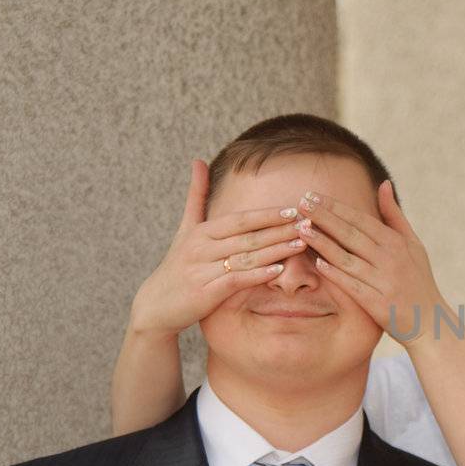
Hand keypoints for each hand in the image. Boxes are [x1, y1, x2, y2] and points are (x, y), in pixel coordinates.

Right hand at [127, 160, 308, 337]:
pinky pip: (235, 281)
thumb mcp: (185, 229)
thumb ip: (196, 196)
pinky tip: (278, 270)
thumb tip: (198, 160)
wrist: (156, 305)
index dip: (268, 214)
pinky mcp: (205, 293)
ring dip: (276, 250)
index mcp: (201, 232)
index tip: (294, 209)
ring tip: (301, 244)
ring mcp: (203, 270)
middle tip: (308, 224)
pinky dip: (257, 274)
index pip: (240, 219)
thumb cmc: (177, 264)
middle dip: (280, 229)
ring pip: (246, 257)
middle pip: (248, 236)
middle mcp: (201, 248)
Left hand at [303, 180, 447, 345]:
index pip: (360, 219)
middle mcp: (390, 259)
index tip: (313, 195)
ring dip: (323, 242)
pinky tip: (317, 262)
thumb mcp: (413, 244)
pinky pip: (352, 285)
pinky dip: (335, 273)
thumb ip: (394, 215)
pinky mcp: (377, 303)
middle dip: (324, 217)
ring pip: (347, 258)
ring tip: (301, 229)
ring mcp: (384, 281)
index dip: (335, 207)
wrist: (430, 321)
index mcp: (397, 242)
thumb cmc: (419, 279)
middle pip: (350, 234)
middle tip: (301, 203)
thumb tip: (383, 184)